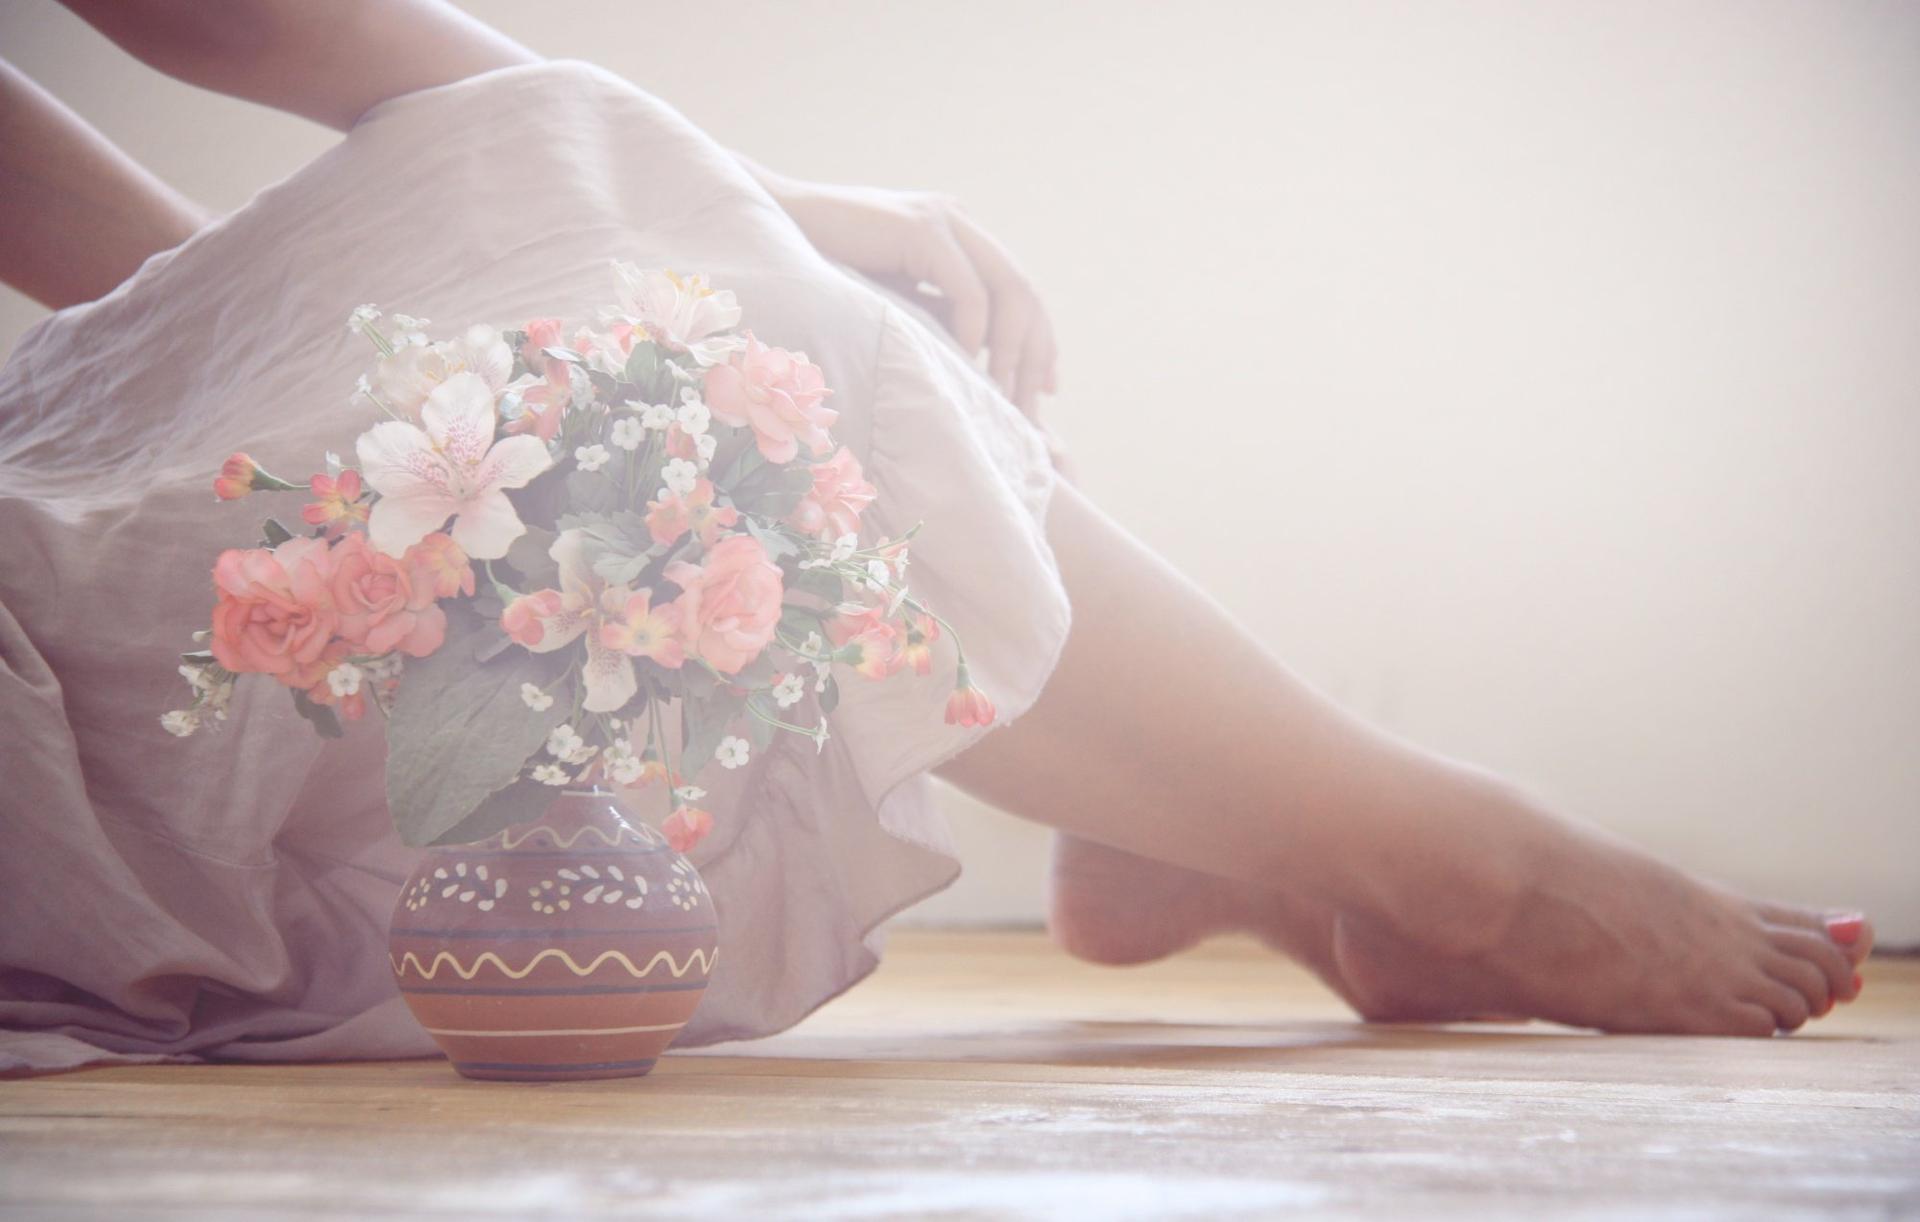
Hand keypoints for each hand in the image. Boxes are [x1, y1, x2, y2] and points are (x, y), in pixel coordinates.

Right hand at [756, 173, 1058, 418]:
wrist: (770, 222)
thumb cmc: (819, 266)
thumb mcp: (892, 297)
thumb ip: (934, 315)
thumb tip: (980, 365)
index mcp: (955, 234)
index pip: (1016, 290)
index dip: (1038, 339)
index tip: (1044, 387)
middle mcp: (958, 221)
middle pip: (1023, 292)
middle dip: (1034, 353)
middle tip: (1032, 406)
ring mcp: (943, 220)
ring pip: (1008, 291)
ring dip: (1012, 351)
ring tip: (1003, 398)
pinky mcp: (922, 228)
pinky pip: (969, 292)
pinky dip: (973, 335)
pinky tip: (963, 366)